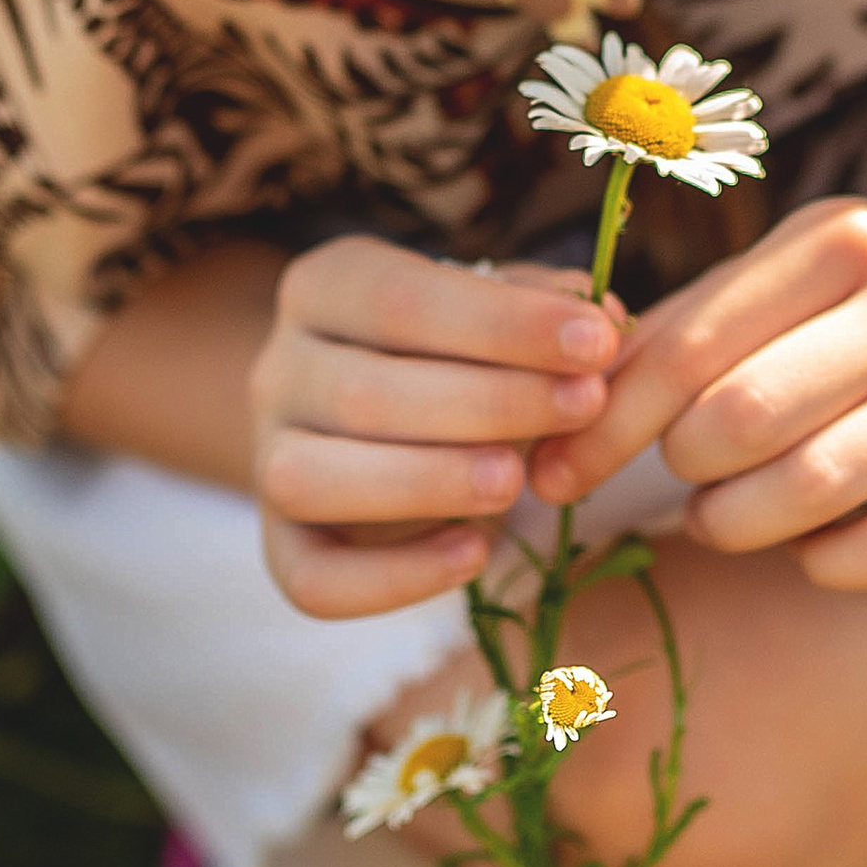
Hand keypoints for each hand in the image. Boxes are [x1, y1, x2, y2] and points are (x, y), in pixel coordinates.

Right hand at [250, 240, 623, 619]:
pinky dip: (393, 577)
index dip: (502, 323)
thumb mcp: (488, 308)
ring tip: (518, 483)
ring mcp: (266, 458)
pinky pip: (311, 579)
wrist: (367, 417)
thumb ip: (540, 305)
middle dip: (489, 402)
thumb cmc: (448, 349)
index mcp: (325, 287)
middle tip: (585, 406)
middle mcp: (279, 368)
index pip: (401, 297)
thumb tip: (600, 314)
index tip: (595, 341)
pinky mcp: (279, 544)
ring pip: (311, 480)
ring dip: (426, 482)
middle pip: (363, 392)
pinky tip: (474, 554)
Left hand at [531, 199, 866, 589]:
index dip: (607, 423)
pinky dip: (822, 564)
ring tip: (723, 518)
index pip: (690, 345)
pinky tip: (810, 543)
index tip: (559, 471)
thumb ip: (702, 318)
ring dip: (736, 527)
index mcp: (843, 240)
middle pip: (741, 423)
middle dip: (682, 472)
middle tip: (682, 480)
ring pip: (809, 493)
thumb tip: (576, 395)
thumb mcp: (812, 263)